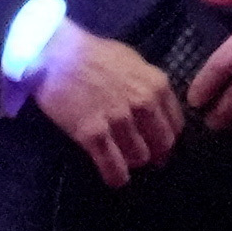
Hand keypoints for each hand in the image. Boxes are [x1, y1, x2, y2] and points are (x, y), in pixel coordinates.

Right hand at [30, 27, 184, 186]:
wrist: (55, 53)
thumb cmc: (94, 55)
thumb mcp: (134, 63)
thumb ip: (151, 88)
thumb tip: (161, 114)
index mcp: (157, 85)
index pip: (175, 126)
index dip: (166, 137)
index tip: (155, 142)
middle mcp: (143, 103)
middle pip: (161, 146)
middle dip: (152, 153)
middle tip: (138, 152)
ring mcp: (118, 119)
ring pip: (138, 158)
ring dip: (131, 162)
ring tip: (120, 157)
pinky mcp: (93, 134)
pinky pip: (113, 168)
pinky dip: (116, 176)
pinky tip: (113, 175)